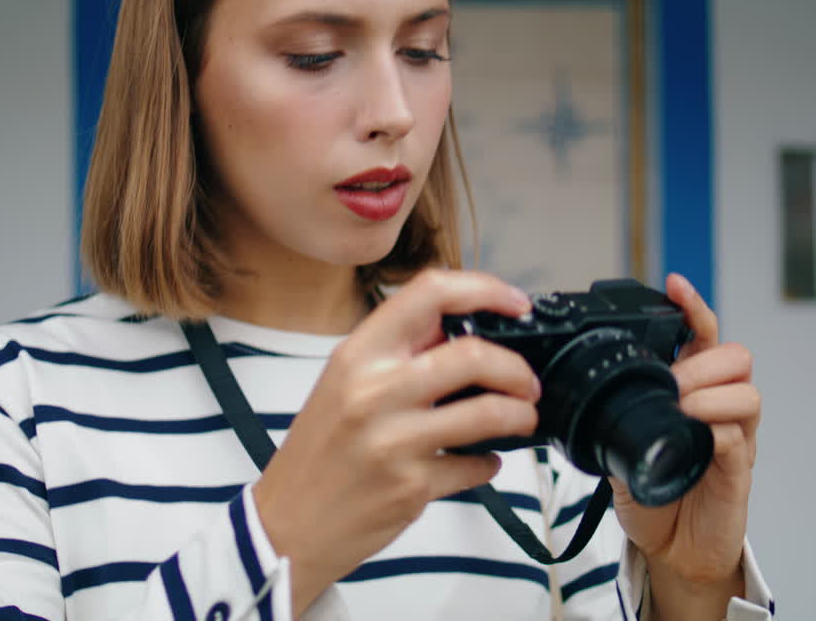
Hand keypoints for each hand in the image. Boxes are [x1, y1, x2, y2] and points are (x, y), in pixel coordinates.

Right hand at [252, 269, 541, 615]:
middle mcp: (374, 392)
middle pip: (473, 355)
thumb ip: (396, 355)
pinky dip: (489, 463)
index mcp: (358, 356)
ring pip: (487, 413)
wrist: (287, 526)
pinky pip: (475, 466)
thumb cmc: (317, 453)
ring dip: (519, 415)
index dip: (485, 290)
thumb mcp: (341, 384)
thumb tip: (462, 332)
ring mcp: (395, 441)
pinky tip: (482, 462)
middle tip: (527, 383)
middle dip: (516, 369)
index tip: (516, 304)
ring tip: (521, 418)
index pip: (430, 294)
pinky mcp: (412, 486)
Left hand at [609, 274, 759, 616]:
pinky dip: (716, 430)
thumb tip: (572, 389)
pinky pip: (739, 438)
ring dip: (708, 394)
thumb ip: (612, 412)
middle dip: (700, 361)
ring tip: (679, 408)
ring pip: (747, 391)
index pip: (703, 338)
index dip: (693, 308)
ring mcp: (735, 439)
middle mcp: (720, 409)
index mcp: (693, 393)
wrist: (672, 550)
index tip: (674, 284)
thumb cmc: (651, 493)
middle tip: (670, 382)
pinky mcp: (739, 473)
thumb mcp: (620, 443)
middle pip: (736, 356)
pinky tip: (695, 432)